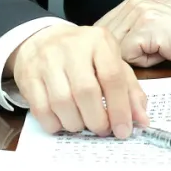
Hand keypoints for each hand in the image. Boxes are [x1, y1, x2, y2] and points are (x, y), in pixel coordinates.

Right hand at [5, 24, 148, 136]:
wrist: (42, 40)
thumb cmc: (84, 55)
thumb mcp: (111, 62)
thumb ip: (129, 90)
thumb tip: (142, 120)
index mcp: (99, 41)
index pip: (112, 77)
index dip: (120, 108)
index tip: (123, 130)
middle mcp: (72, 48)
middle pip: (86, 92)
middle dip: (97, 120)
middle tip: (102, 130)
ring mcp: (47, 61)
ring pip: (62, 102)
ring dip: (76, 124)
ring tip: (83, 125)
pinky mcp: (29, 76)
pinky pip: (41, 109)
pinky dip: (55, 124)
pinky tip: (63, 123)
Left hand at [95, 0, 170, 68]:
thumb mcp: (158, 28)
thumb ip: (133, 32)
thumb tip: (106, 53)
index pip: (103, 27)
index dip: (109, 49)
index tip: (125, 59)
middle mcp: (136, 1)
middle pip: (105, 38)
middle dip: (118, 56)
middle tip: (145, 60)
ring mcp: (142, 12)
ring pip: (115, 48)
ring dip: (133, 59)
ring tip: (159, 53)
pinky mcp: (148, 27)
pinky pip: (128, 56)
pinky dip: (144, 62)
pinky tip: (165, 53)